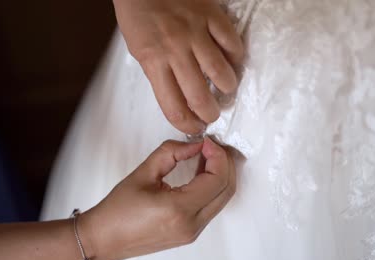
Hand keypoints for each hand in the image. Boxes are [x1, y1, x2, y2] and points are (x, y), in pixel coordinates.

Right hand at [82, 138, 235, 259]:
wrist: (104, 239)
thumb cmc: (117, 212)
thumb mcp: (143, 173)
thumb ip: (170, 153)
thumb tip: (194, 145)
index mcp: (178, 210)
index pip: (216, 179)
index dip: (217, 155)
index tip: (207, 142)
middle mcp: (191, 224)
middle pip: (227, 189)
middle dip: (224, 162)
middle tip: (212, 146)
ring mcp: (193, 232)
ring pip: (223, 199)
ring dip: (220, 174)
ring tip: (207, 155)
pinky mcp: (191, 233)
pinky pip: (212, 206)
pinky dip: (213, 187)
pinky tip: (202, 171)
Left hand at [113, 0, 243, 133]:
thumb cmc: (138, 16)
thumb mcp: (138, 50)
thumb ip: (158, 73)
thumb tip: (179, 97)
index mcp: (153, 62)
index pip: (173, 107)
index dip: (187, 125)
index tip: (194, 127)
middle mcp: (175, 51)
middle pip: (199, 97)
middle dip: (210, 114)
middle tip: (213, 114)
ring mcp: (196, 33)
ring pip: (221, 73)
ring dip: (227, 88)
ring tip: (226, 90)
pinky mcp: (212, 16)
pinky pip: (232, 44)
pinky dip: (236, 57)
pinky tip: (232, 62)